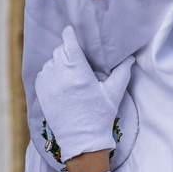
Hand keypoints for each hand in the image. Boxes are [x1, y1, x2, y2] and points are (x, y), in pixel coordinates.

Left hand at [35, 26, 134, 159]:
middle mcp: (60, 75)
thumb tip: (131, 57)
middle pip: (60, 51)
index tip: (70, 30)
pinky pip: (42, 74)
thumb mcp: (114, 93)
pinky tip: (59, 79)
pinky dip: (49, 72)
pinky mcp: (41, 93)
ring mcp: (49, 84)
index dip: (69, 34)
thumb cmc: (100, 116)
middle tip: (77, 56)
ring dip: (58, 62)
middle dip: (67, 50)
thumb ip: (122, 72)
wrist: (82, 141)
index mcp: (78, 72)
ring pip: (50, 62)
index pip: (69, 44)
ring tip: (69, 70)